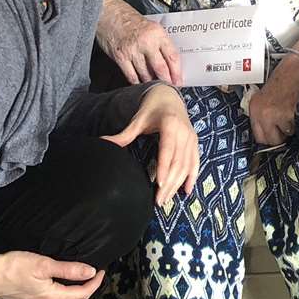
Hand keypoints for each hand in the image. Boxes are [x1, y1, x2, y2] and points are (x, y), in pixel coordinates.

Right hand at [0, 250, 103, 298]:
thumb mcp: (44, 263)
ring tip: (73, 286)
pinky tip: (53, 295)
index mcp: (50, 297)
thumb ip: (68, 269)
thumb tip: (89, 272)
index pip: (82, 294)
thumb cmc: (13, 267)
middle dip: (85, 294)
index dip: (95, 283)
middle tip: (88, 279)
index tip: (100, 272)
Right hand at [97, 0, 182, 85]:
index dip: (177, 72)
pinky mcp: (120, 57)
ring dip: (151, 83)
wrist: (109, 13)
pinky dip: (137, 82)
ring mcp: (133, 50)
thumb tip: (169, 63)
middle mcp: (146, 42)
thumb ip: (160, 43)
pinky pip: (131, 76)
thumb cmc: (129, 19)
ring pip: (146, 75)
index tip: (179, 80)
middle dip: (166, 81)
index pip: (172, 56)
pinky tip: (140, 84)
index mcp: (158, 33)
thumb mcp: (151, 26)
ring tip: (155, 87)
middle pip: (161, 68)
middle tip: (169, 88)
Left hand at [101, 85, 197, 206]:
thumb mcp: (138, 121)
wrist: (169, 97)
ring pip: (187, 165)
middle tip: (159, 201)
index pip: (168, 150)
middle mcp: (184, 132)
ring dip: (178, 184)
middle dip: (169, 184)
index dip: (164, 168)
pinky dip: (192, 177)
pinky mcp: (195, 142)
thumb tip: (103, 142)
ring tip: (166, 199)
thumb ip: (123, 135)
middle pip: (178, 162)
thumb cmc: (152, 109)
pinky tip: (186, 190)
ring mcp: (191, 138)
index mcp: (170, 125)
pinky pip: (195, 162)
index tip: (159, 185)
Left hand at [248, 54, 298, 146]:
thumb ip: (265, 112)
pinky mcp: (290, 114)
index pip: (258, 136)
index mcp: (254, 107)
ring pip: (285, 135)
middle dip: (280, 136)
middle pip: (271, 140)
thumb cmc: (286, 74)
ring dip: (290, 128)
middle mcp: (262, 113)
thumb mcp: (267, 93)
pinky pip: (295, 128)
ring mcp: (276, 115)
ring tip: (293, 114)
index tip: (275, 135)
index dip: (269, 137)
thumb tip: (270, 131)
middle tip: (286, 127)